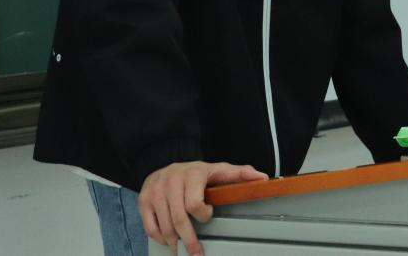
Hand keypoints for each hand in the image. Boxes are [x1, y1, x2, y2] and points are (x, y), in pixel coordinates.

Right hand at [138, 160, 267, 254]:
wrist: (164, 160)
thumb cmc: (195, 171)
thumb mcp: (218, 169)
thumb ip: (240, 174)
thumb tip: (263, 178)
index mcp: (192, 175)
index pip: (194, 203)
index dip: (203, 215)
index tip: (207, 216)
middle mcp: (171, 182)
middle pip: (178, 219)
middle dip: (189, 240)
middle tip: (197, 254)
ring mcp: (155, 191)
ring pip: (164, 226)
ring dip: (174, 242)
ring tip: (181, 250)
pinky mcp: (143, 200)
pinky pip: (150, 226)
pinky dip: (159, 237)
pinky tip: (167, 241)